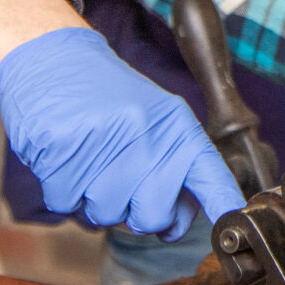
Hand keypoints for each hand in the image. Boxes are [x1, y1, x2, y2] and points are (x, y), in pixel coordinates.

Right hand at [0, 26, 244, 237]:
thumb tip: (177, 223)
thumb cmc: (103, 95)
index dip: (222, 205)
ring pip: (106, 215)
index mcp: (175, 125)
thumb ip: (171, 165)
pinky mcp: (63, 153)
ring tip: (91, 161)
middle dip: (135, 213)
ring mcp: (105, 145)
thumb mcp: (152, 118)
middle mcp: (146, 135)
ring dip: (94, 199)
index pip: (209, 175)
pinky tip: (67, 159)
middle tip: (123, 184)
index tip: (231, 226)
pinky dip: (64, 191)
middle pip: (153, 217)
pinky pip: (67, 205)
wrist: (53, 58)